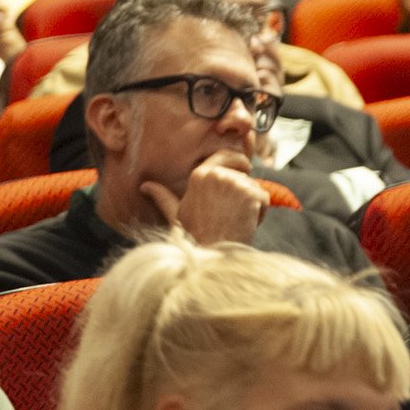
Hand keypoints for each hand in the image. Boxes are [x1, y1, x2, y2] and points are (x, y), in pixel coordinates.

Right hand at [139, 150, 267, 245]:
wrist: (212, 253)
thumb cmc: (194, 236)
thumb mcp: (175, 213)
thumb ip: (163, 196)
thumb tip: (145, 186)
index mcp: (199, 175)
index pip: (226, 155)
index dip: (237, 162)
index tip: (242, 170)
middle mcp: (217, 175)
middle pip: (242, 175)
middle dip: (242, 192)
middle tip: (229, 213)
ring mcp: (235, 184)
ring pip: (254, 188)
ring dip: (250, 204)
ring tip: (234, 220)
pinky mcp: (252, 195)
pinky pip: (264, 198)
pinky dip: (260, 211)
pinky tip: (245, 223)